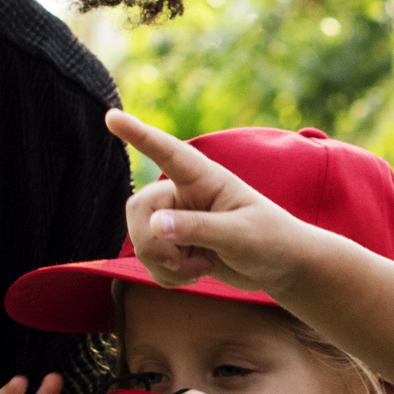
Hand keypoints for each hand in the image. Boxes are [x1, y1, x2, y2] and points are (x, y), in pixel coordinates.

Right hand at [112, 112, 312, 294]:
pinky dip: (167, 276)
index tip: (111, 116)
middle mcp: (185, 194)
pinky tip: (196, 274)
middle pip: (139, 209)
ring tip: (200, 269)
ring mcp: (178, 219)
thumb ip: (198, 229)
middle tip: (176, 264)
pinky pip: (150, 262)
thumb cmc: (270, 240)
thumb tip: (156, 225)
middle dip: (150, 243)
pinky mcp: (176, 245)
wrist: (281, 267)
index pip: (167, 153)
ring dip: (163, 265)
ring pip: (141, 240)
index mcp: (204, 178)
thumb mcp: (239, 235)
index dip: (138, 135)